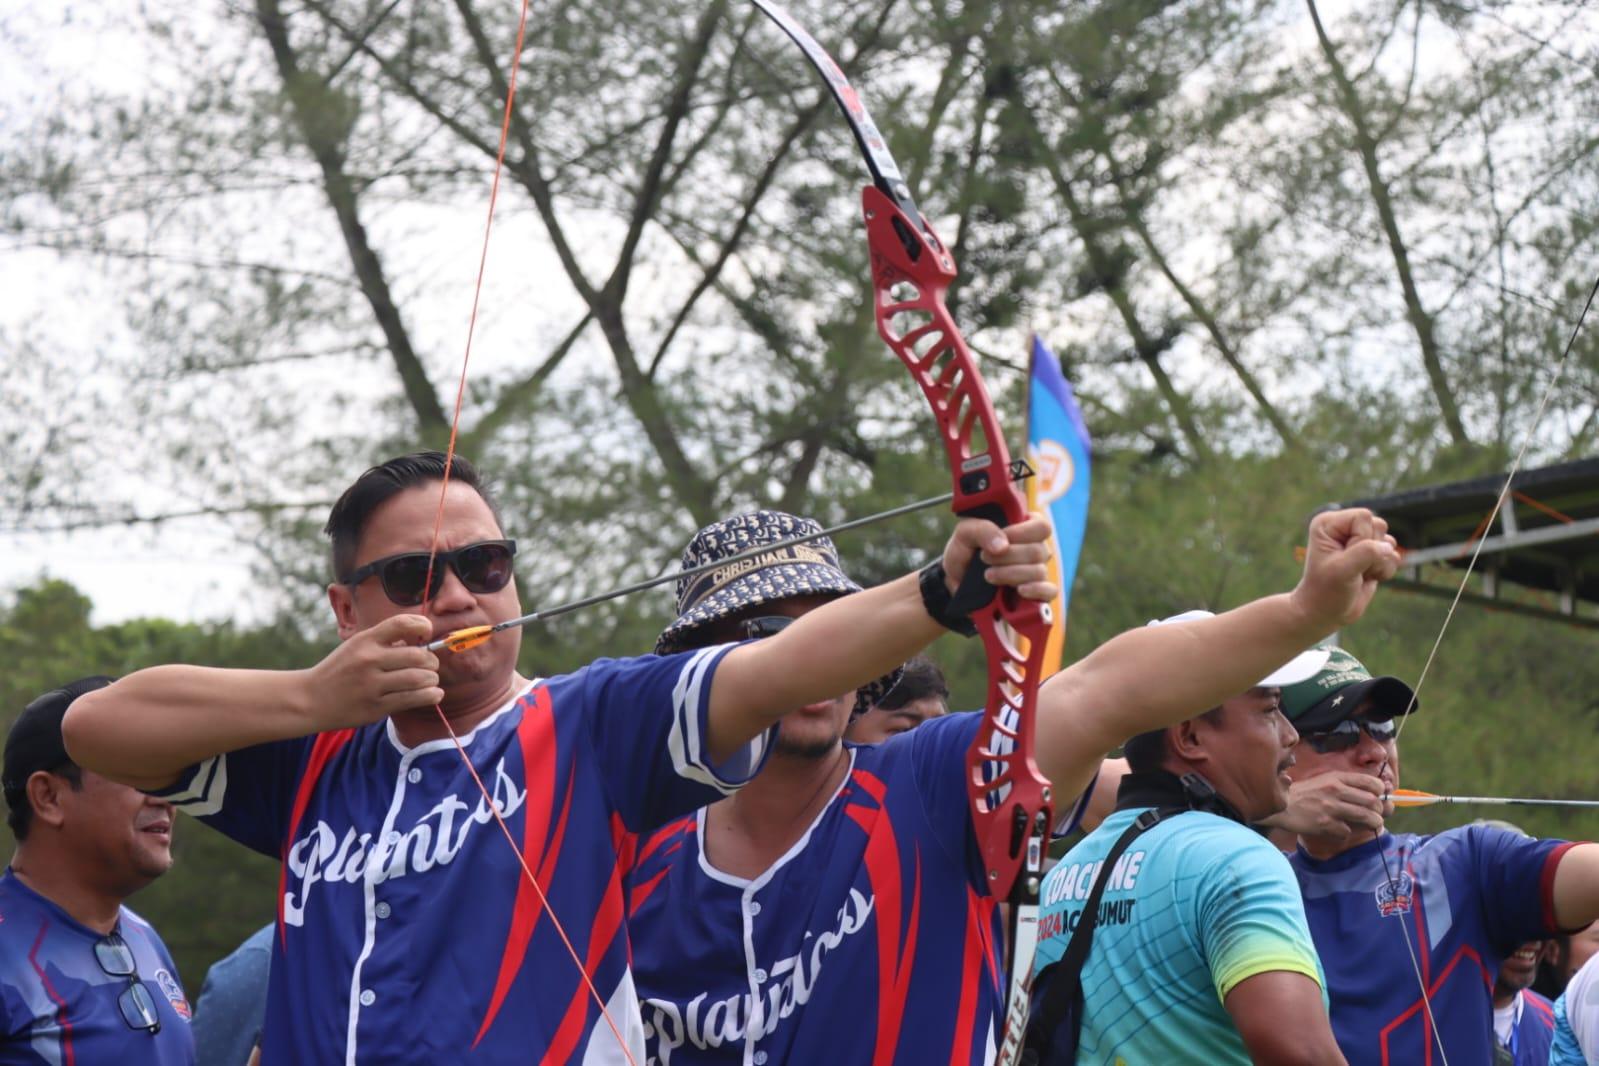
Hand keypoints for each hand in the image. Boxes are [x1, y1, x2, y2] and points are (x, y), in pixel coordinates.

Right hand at [299, 615, 442, 728]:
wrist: (310, 699)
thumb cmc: (341, 670)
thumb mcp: (356, 646)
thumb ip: (385, 641)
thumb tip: (422, 641)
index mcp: (365, 640)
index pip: (401, 623)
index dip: (422, 625)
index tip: (427, 632)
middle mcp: (368, 660)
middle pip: (417, 655)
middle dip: (432, 660)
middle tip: (431, 665)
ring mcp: (372, 685)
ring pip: (419, 679)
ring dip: (432, 679)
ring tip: (431, 680)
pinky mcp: (376, 707)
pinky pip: (413, 699)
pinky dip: (431, 695)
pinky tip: (434, 693)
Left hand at [941, 511, 1057, 602]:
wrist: (954, 583)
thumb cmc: (964, 552)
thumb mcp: (965, 534)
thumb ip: (982, 530)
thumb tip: (1003, 546)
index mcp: (1024, 529)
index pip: (1041, 526)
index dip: (1022, 533)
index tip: (1001, 539)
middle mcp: (1035, 550)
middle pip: (1038, 551)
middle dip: (1009, 556)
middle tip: (984, 559)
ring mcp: (1037, 573)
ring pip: (1039, 572)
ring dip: (1012, 574)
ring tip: (988, 576)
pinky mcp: (1035, 595)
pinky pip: (1049, 592)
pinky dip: (1036, 590)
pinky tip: (1019, 590)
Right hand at [1261, 771, 1385, 840]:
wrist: (1280, 805)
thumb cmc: (1304, 793)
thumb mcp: (1325, 781)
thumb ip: (1345, 785)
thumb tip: (1371, 795)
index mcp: (1337, 777)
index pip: (1371, 782)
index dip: (1380, 791)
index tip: (1378, 797)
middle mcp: (1336, 790)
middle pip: (1372, 801)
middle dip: (1379, 811)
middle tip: (1376, 816)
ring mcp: (1331, 807)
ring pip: (1366, 817)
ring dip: (1373, 823)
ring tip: (1371, 825)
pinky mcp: (1325, 823)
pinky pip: (1346, 831)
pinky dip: (1345, 833)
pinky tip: (1338, 830)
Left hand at [1290, 508, 1400, 627]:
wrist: (1326, 612)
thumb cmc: (1326, 590)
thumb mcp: (1343, 570)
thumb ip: (1366, 553)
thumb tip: (1389, 547)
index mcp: (1329, 523)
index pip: (1364, 517)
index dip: (1362, 539)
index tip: (1345, 558)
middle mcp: (1344, 527)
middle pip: (1379, 526)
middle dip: (1372, 552)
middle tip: (1352, 568)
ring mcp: (1359, 541)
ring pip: (1389, 541)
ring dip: (1380, 563)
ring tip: (1359, 574)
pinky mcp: (1372, 555)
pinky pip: (1394, 555)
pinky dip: (1385, 570)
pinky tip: (1367, 578)